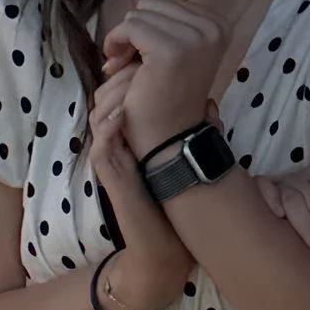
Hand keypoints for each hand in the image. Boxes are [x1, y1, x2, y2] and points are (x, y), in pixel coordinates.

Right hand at [87, 76, 195, 309]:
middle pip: (106, 96)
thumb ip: (192, 131)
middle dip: (123, 77)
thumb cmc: (173, 205)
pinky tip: (122, 112)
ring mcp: (109, 160)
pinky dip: (108, 127)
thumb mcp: (183, 158)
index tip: (154, 62)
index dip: (134, 73)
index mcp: (130, 136)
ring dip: (115, 95)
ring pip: (99, 114)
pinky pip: (99, 146)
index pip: (122, 92)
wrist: (164, 247)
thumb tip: (211, 102)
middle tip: (141, 63)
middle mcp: (115, 144)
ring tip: (133, 80)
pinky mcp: (108, 177)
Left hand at [102, 0, 230, 150]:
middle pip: (153, 2)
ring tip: (126, 65)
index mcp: (220, 24)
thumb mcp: (177, 48)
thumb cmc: (169, 95)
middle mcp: (213, 28)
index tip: (145, 52)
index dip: (150, 24)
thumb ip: (175, 15)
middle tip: (131, 60)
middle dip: (135, 30)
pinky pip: (130, 27)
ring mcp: (194, 38)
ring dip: (124, 39)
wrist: (169, 137)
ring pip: (139, 13)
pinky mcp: (171, 49)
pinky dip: (116, 44)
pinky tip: (117, 65)